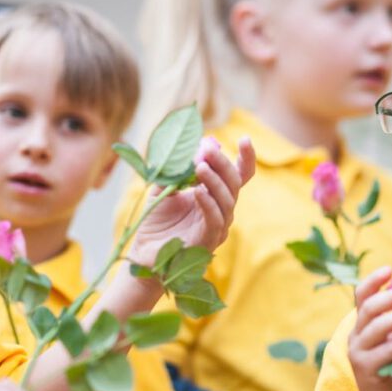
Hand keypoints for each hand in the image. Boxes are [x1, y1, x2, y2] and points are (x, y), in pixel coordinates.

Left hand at [128, 137, 255, 264]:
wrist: (145, 251)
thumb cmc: (157, 221)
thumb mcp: (165, 187)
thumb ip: (178, 169)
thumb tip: (198, 147)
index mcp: (216, 196)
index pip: (240, 176)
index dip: (246, 158)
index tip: (245, 139)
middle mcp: (222, 211)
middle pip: (233, 184)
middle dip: (222, 164)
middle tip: (208, 150)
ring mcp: (217, 227)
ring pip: (227, 201)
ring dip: (214, 181)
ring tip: (200, 167)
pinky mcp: (208, 241)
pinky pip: (214, 220)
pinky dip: (208, 203)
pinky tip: (198, 191)